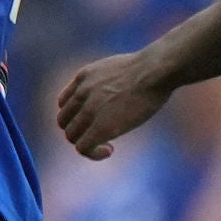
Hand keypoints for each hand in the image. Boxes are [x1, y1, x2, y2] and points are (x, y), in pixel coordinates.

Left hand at [52, 52, 171, 159]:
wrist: (155, 71)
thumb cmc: (150, 69)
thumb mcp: (118, 68)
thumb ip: (108, 80)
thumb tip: (119, 92)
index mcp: (84, 76)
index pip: (65, 103)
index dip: (76, 116)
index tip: (94, 120)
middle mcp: (81, 92)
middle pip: (64, 121)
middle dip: (80, 131)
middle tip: (101, 135)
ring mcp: (89, 110)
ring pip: (71, 136)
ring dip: (86, 143)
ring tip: (107, 145)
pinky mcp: (100, 127)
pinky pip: (83, 148)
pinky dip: (93, 153)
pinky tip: (109, 150)